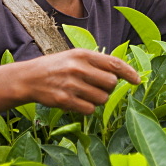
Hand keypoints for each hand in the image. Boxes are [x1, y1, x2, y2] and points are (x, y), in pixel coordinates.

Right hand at [24, 48, 139, 113]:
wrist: (28, 78)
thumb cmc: (56, 67)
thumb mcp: (74, 57)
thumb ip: (96, 63)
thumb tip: (122, 73)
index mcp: (82, 54)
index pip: (114, 64)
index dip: (129, 73)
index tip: (137, 81)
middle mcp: (78, 68)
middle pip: (111, 83)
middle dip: (108, 88)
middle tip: (97, 87)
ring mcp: (71, 84)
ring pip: (102, 99)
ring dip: (98, 100)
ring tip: (85, 94)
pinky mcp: (64, 100)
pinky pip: (89, 110)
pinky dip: (87, 108)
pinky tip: (77, 102)